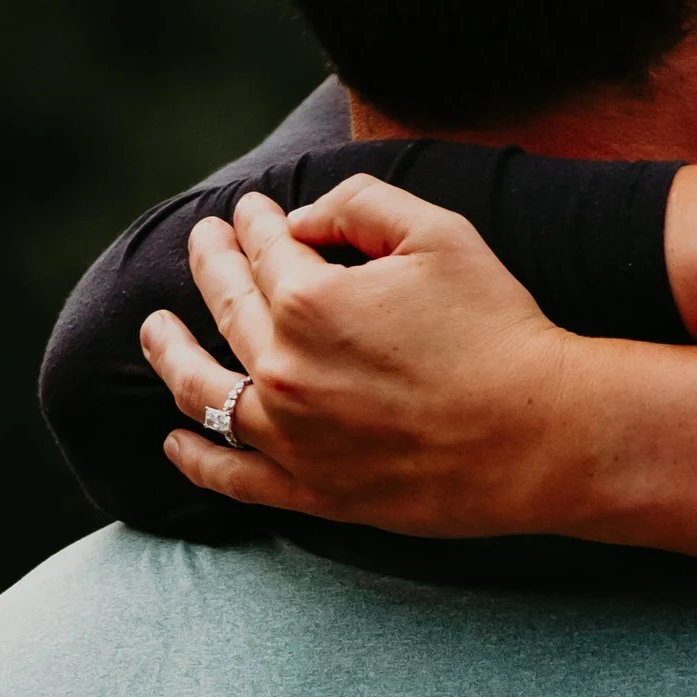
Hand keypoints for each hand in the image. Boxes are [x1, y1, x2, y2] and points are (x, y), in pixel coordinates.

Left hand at [144, 178, 583, 536]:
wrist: (543, 435)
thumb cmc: (500, 328)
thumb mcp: (439, 233)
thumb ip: (360, 204)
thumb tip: (297, 219)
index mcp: (308, 300)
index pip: (263, 248)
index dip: (253, 221)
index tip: (250, 210)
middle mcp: (283, 369)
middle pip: (225, 307)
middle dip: (209, 264)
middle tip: (202, 243)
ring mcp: (291, 438)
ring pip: (203, 392)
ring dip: (169, 355)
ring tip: (153, 333)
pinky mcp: (311, 493)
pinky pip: (231, 478)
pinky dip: (194, 458)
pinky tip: (173, 439)